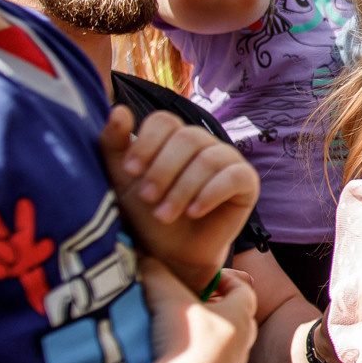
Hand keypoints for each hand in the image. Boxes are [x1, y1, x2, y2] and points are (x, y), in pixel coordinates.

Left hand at [102, 106, 258, 291]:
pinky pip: (234, 177)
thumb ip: (114, 145)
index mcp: (173, 137)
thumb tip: (118, 110)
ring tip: (164, 215)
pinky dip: (210, 194)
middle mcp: (203, 143)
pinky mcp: (247, 181)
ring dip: (182, 189)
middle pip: (188, 137)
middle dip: (163, 170)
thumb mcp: (122, 181)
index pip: (165, 121)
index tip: (131, 171)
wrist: (173, 252)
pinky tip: (194, 212)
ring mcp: (228, 159)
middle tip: (147, 198)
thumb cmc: (147, 214)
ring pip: (209, 158)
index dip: (147, 143)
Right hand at [141, 256, 256, 362]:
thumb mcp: (167, 297)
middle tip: (191, 305)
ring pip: (227, 349)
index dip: (227, 280)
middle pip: (239, 319)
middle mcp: (242, 344)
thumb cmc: (183, 341)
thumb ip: (156, 272)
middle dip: (217, 310)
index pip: (244, 290)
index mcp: (240, 316)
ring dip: (207, 339)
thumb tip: (143, 256)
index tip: (207, 279)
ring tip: (178, 335)